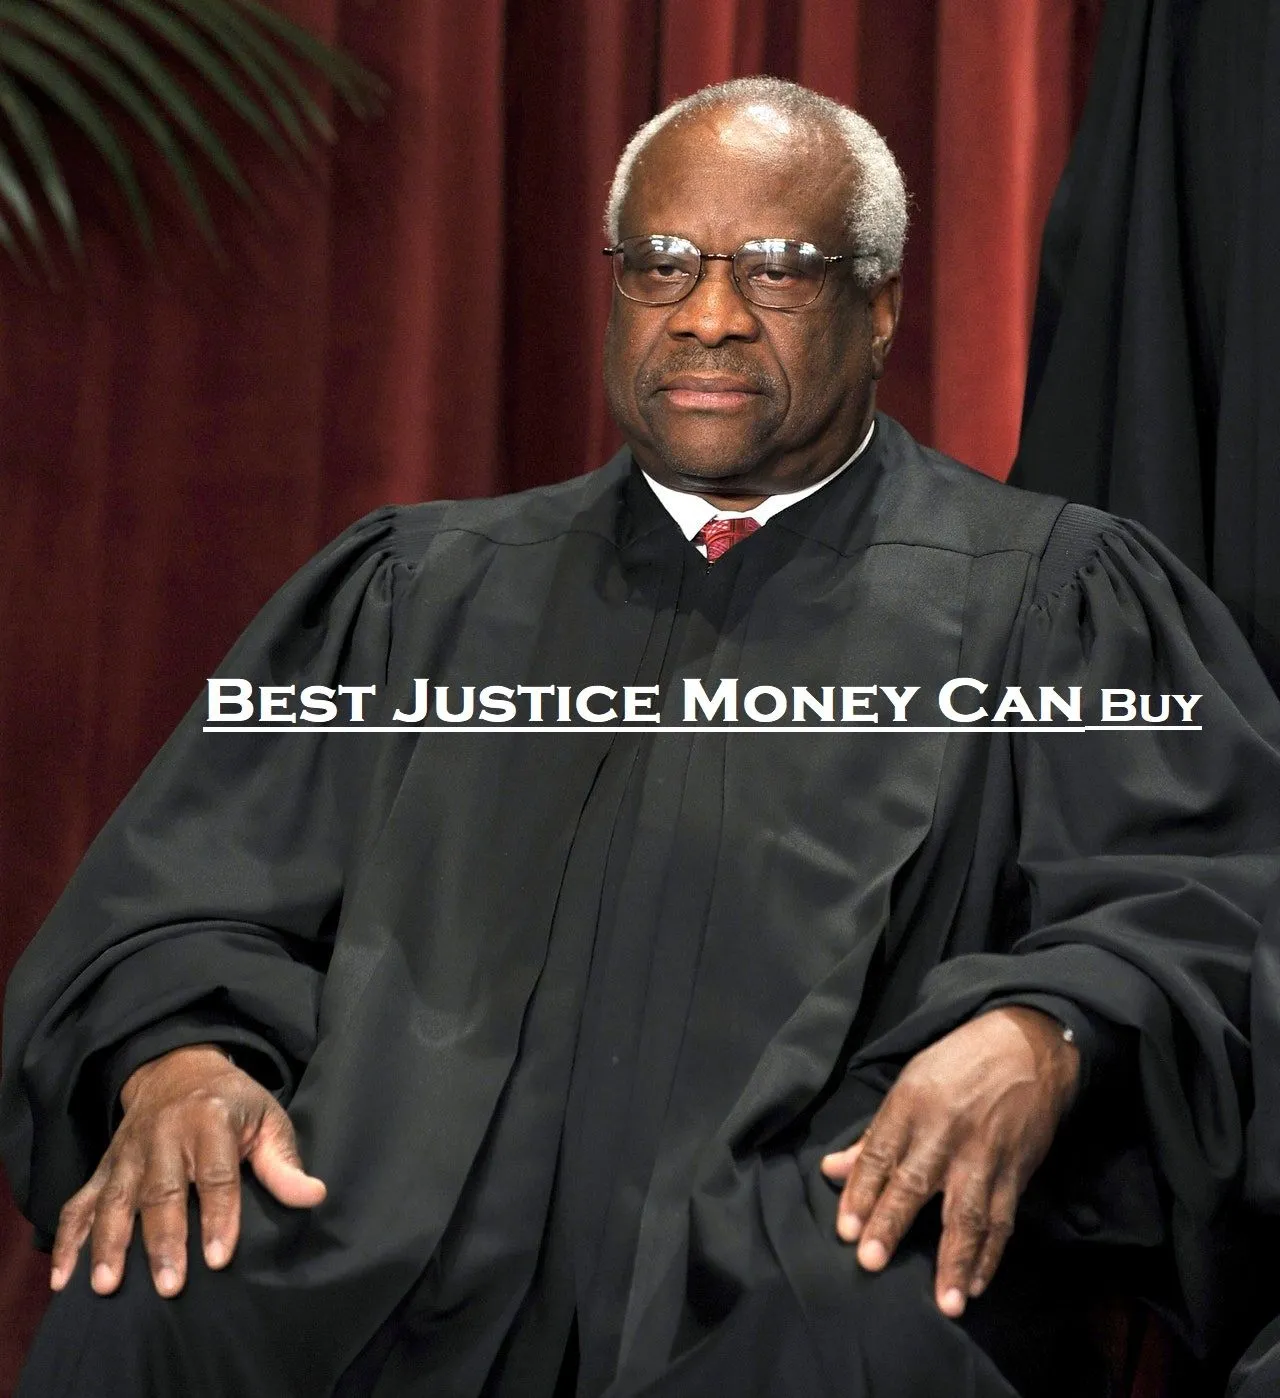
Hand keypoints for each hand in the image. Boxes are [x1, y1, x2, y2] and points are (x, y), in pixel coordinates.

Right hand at [50, 1043, 325, 1298]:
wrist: (178, 1067)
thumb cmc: (233, 1102)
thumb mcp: (267, 1118)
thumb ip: (284, 1161)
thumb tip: (313, 1196)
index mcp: (210, 1119)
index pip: (216, 1173)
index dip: (219, 1216)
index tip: (219, 1258)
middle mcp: (164, 1134)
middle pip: (162, 1191)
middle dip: (164, 1239)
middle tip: (169, 1285)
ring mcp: (129, 1152)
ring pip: (116, 1200)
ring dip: (109, 1244)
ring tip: (108, 1286)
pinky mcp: (104, 1166)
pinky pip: (80, 1202)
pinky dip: (69, 1239)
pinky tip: (64, 1278)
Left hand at [820, 1006, 1078, 1318]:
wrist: (1027, 1047)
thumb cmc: (958, 1064)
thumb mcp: (909, 1083)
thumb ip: (873, 1135)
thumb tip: (831, 1170)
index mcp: (911, 1105)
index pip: (878, 1154)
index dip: (860, 1192)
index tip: (845, 1229)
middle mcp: (945, 1131)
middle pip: (913, 1183)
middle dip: (891, 1223)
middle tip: (870, 1261)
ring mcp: (983, 1154)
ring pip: (966, 1213)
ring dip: (955, 1260)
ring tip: (946, 1302)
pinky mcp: (1015, 1170)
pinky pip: (1002, 1219)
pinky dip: (992, 1255)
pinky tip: (978, 1283)